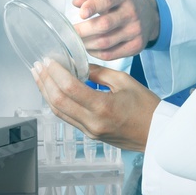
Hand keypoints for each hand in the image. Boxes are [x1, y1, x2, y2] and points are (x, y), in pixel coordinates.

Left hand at [32, 60, 159, 151]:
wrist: (156, 133)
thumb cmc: (146, 107)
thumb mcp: (125, 81)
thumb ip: (98, 73)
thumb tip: (78, 65)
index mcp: (104, 107)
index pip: (70, 88)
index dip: (55, 72)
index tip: (49, 60)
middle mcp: (93, 122)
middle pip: (58, 102)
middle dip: (44, 81)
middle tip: (38, 66)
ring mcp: (90, 131)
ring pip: (58, 112)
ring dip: (46, 93)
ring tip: (39, 76)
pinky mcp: (89, 134)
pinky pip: (67, 118)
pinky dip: (57, 102)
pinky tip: (53, 91)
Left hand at [73, 0, 160, 59]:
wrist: (149, 12)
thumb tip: (76, 3)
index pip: (107, 0)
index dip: (92, 6)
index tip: (81, 14)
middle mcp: (132, 12)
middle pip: (103, 25)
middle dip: (82, 31)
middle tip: (69, 33)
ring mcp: (135, 31)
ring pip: (105, 43)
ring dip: (86, 44)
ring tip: (77, 41)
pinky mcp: (136, 46)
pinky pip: (110, 55)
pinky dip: (95, 53)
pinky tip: (89, 47)